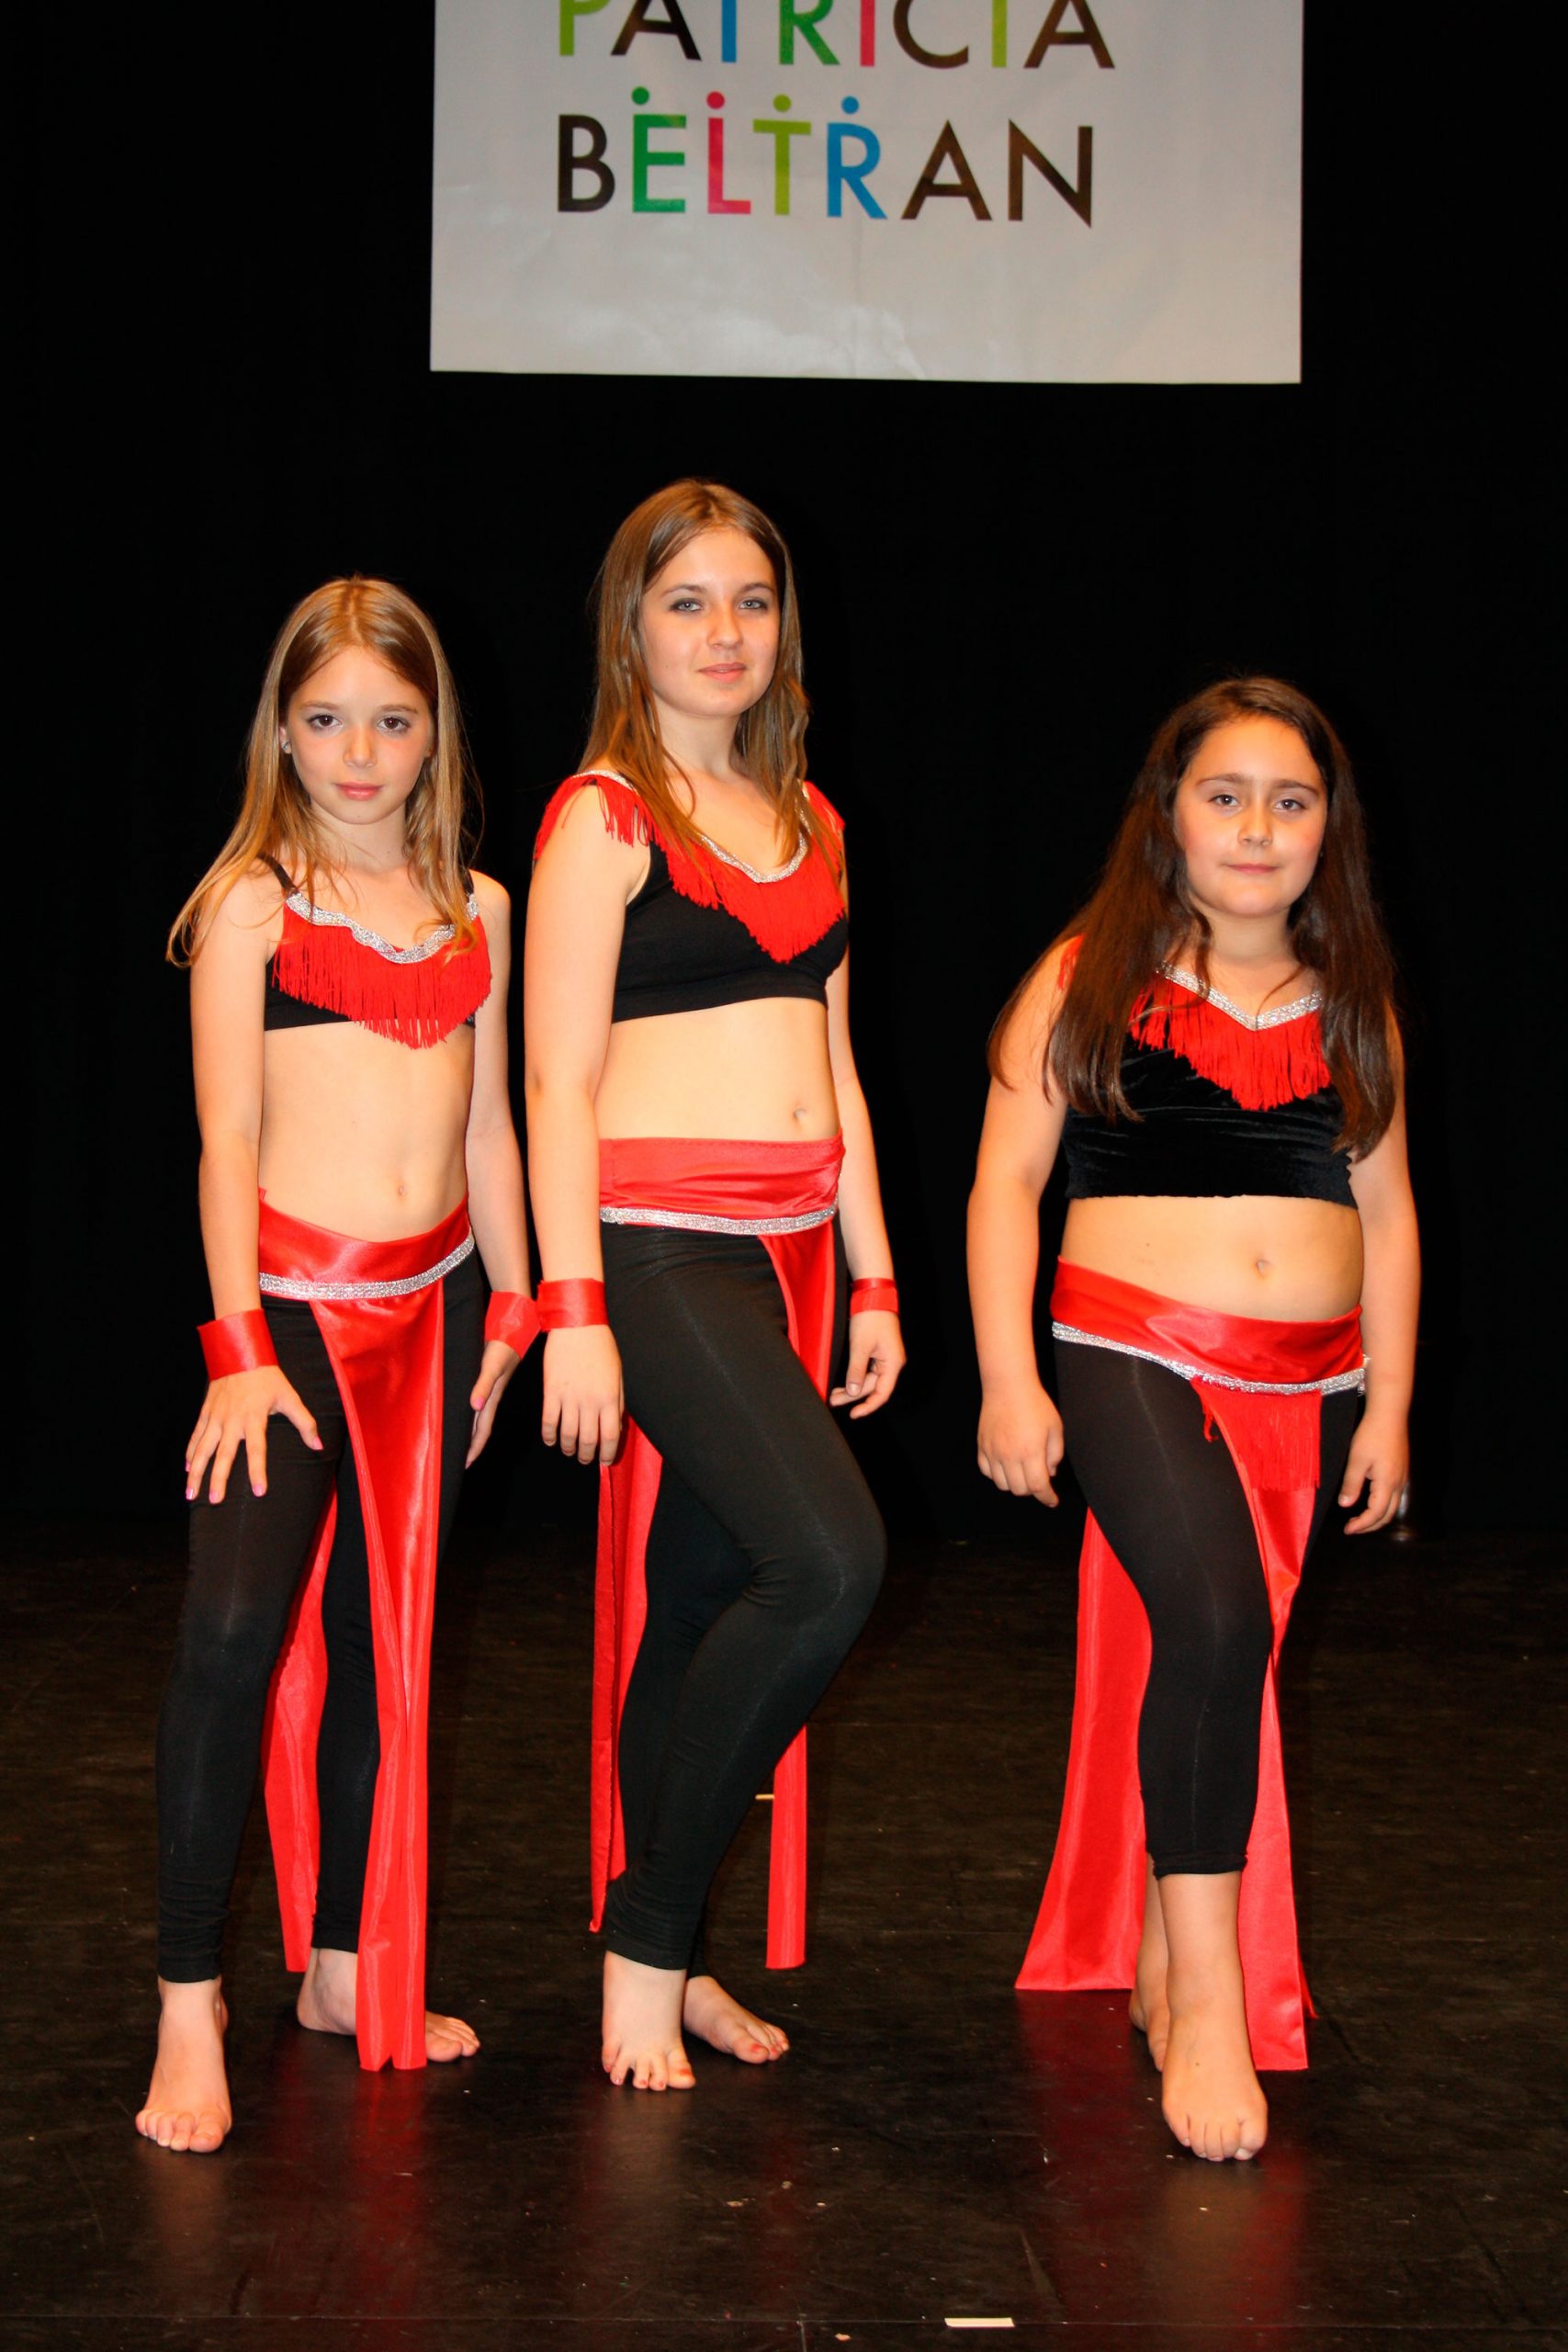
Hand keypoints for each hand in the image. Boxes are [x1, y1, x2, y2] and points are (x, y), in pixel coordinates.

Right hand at [186, 1367, 321, 1503]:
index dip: (258, 1471)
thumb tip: (318, 1446)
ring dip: (196, 1473)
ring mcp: (216, 1417)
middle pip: (223, 1455)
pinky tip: (187, 1469)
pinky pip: (195, 1436)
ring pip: (203, 1449)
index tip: (259, 1492)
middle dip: (218, 1479)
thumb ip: (305, 1422)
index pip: (257, 1449)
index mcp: (254, 1418)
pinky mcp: (205, 1412)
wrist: (240, 1354)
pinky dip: (190, 1453)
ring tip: (191, 1495)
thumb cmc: (268, 1378)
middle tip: (216, 1501)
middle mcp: (232, 1420)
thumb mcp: (289, 1396)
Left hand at [467, 1338, 522, 1466]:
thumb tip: (475, 1407)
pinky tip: (462, 1415)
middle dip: (470, 1446)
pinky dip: (467, 1415)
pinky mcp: (484, 1382)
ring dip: (469, 1433)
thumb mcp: (491, 1366)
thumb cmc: (502, 1348)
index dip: (474, 1448)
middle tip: (458, 1462)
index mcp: (490, 1400)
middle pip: (478, 1429)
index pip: (481, 1430)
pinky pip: (475, 1404)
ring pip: (476, 1418)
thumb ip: (483, 1385)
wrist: (511, 1332)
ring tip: (458, 1445)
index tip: (466, 1464)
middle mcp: (488, 1399)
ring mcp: (487, 1391)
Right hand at [541, 1326, 622, 1464]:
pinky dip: (549, 1435)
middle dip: (587, 1456)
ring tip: (569, 1450)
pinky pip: (548, 1421)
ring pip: (567, 1435)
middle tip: (585, 1459)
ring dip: (568, 1447)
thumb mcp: (617, 1376)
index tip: (603, 1461)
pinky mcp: (550, 1391)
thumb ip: (617, 1403)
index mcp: (609, 1398)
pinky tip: (550, 1440)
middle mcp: (590, 1401)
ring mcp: (569, 1397)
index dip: (606, 1454)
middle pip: (588, 1440)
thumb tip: (613, 1429)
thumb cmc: (601, 1348)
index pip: (609, 1437)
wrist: (577, 1325)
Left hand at [830, 1310, 904, 1419]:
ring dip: (853, 1386)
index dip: (868, 1406)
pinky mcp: (878, 1352)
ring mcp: (885, 1357)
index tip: (854, 1414)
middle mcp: (892, 1363)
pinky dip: (855, 1376)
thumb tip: (854, 1392)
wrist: (873, 1295)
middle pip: (873, 1387)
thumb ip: (856, 1371)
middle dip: (853, 1395)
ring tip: (834, 1393)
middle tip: (833, 1400)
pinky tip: (845, 1381)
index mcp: (893, 1363)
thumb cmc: (870, 1318)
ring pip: (869, 1379)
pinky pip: (867, 1370)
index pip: (882, 1393)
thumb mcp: (860, 1346)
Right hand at [977, 1379, 1063, 1505]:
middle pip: (1020, 1490)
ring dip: (1015, 1484)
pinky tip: (1006, 1466)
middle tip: (1039, 1479)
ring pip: (1003, 1485)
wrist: (1008, 1386)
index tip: (1052, 1500)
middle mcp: (1010, 1455)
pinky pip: (987, 1472)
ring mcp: (993, 1452)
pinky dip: (997, 1475)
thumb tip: (1050, 1473)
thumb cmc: (1034, 1404)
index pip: (1038, 1487)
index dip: (1047, 1498)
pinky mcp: (982, 1446)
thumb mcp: (1055, 1427)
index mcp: (1031, 1451)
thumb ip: (1055, 1453)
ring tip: (1022, 1472)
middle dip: (1033, 1490)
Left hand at [1340, 1404, 1408, 1533]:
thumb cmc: (1371, 1435)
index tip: (1348, 1530)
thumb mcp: (1356, 1460)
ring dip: (1377, 1517)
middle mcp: (1399, 1483)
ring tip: (1359, 1519)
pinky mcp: (1401, 1471)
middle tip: (1352, 1528)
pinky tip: (1370, 1501)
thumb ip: (1351, 1484)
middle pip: (1388, 1515)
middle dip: (1370, 1526)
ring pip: (1393, 1506)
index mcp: (1388, 1483)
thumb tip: (1346, 1505)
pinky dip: (1382, 1506)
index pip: (1376, 1514)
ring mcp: (1402, 1477)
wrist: (1390, 1415)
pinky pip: (1394, 1496)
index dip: (1362, 1525)